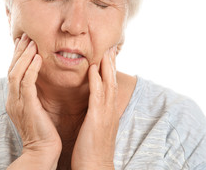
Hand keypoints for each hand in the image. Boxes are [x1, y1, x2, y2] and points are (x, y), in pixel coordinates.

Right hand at [6, 34, 61, 169]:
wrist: (43, 150)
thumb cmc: (43, 130)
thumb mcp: (34, 108)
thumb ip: (32, 94)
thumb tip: (36, 80)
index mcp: (14, 99)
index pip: (13, 72)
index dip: (18, 56)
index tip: (25, 42)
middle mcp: (12, 99)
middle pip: (11, 69)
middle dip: (19, 51)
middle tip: (26, 36)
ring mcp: (18, 102)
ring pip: (16, 73)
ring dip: (24, 56)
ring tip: (32, 42)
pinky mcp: (28, 106)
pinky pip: (27, 83)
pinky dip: (31, 69)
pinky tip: (38, 58)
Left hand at [71, 46, 117, 169]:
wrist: (95, 167)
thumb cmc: (92, 148)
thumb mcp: (96, 127)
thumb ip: (97, 113)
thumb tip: (93, 104)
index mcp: (109, 111)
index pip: (112, 85)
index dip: (111, 69)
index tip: (109, 55)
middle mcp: (110, 109)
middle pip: (113, 81)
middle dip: (112, 63)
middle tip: (112, 46)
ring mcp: (105, 114)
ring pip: (108, 84)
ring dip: (107, 66)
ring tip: (106, 50)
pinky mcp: (97, 119)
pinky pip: (97, 96)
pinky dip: (96, 81)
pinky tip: (93, 69)